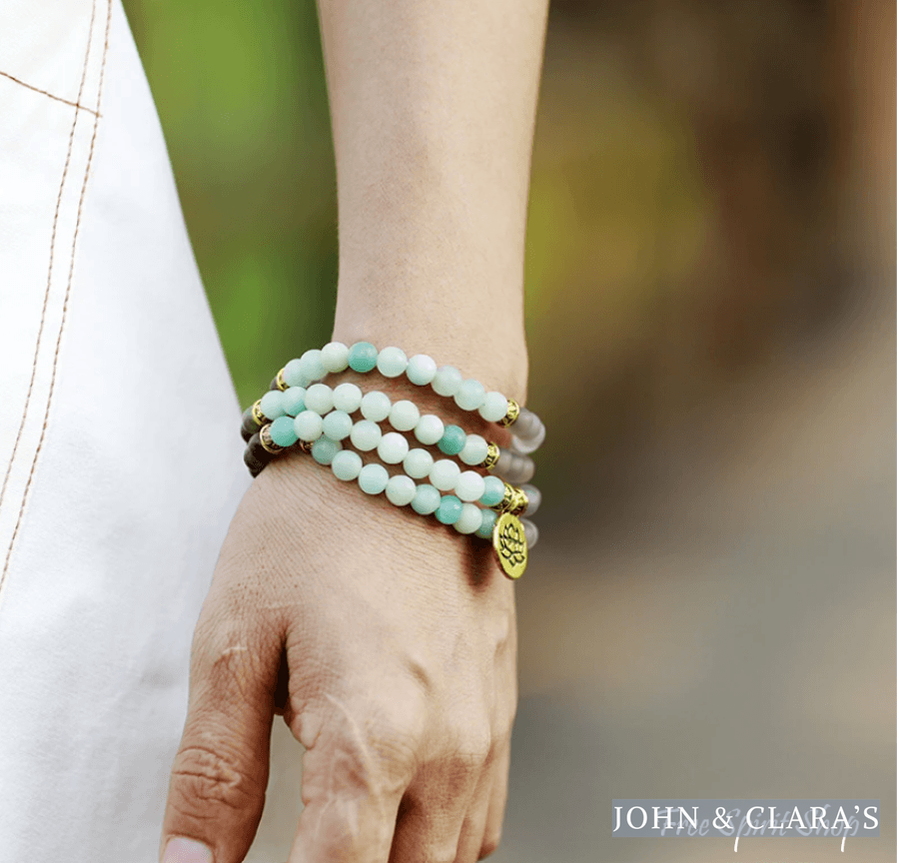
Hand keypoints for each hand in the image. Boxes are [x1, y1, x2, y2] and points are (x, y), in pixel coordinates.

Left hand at [159, 448, 516, 862]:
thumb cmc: (313, 529)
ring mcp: (488, 727)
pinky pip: (484, 818)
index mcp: (373, 737)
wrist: (407, 442)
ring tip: (338, 838)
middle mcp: (449, 748)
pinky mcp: (504, 702)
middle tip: (295, 847)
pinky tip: (398, 813)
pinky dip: (441, 843)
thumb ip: (215, 770)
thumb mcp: (236, 640)